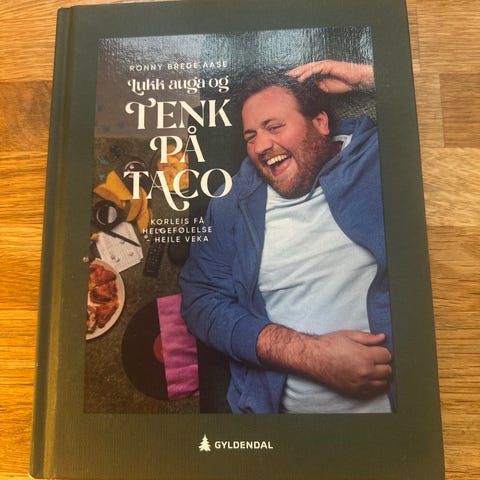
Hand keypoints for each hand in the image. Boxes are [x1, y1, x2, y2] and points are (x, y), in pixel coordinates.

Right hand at [257, 325, 391, 398]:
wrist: (313, 358)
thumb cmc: (329, 344)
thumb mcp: (349, 335)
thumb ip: (368, 338)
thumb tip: (383, 337)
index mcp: (365, 356)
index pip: (387, 356)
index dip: (382, 351)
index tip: (376, 350)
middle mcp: (365, 372)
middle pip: (388, 371)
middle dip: (383, 363)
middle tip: (374, 359)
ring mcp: (360, 384)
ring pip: (383, 384)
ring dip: (380, 376)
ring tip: (371, 368)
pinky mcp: (354, 392)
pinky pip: (373, 393)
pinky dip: (373, 386)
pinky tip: (366, 378)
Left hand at [288, 60, 373, 93]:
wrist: (355, 79)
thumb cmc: (343, 82)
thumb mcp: (327, 87)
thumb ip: (318, 85)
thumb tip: (309, 88)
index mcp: (320, 71)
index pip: (306, 72)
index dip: (297, 76)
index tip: (289, 81)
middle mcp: (321, 66)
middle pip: (305, 68)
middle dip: (295, 73)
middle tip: (285, 78)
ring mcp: (324, 65)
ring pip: (309, 67)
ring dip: (299, 72)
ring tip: (291, 77)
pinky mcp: (328, 65)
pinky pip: (316, 69)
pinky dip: (308, 73)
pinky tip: (302, 78)